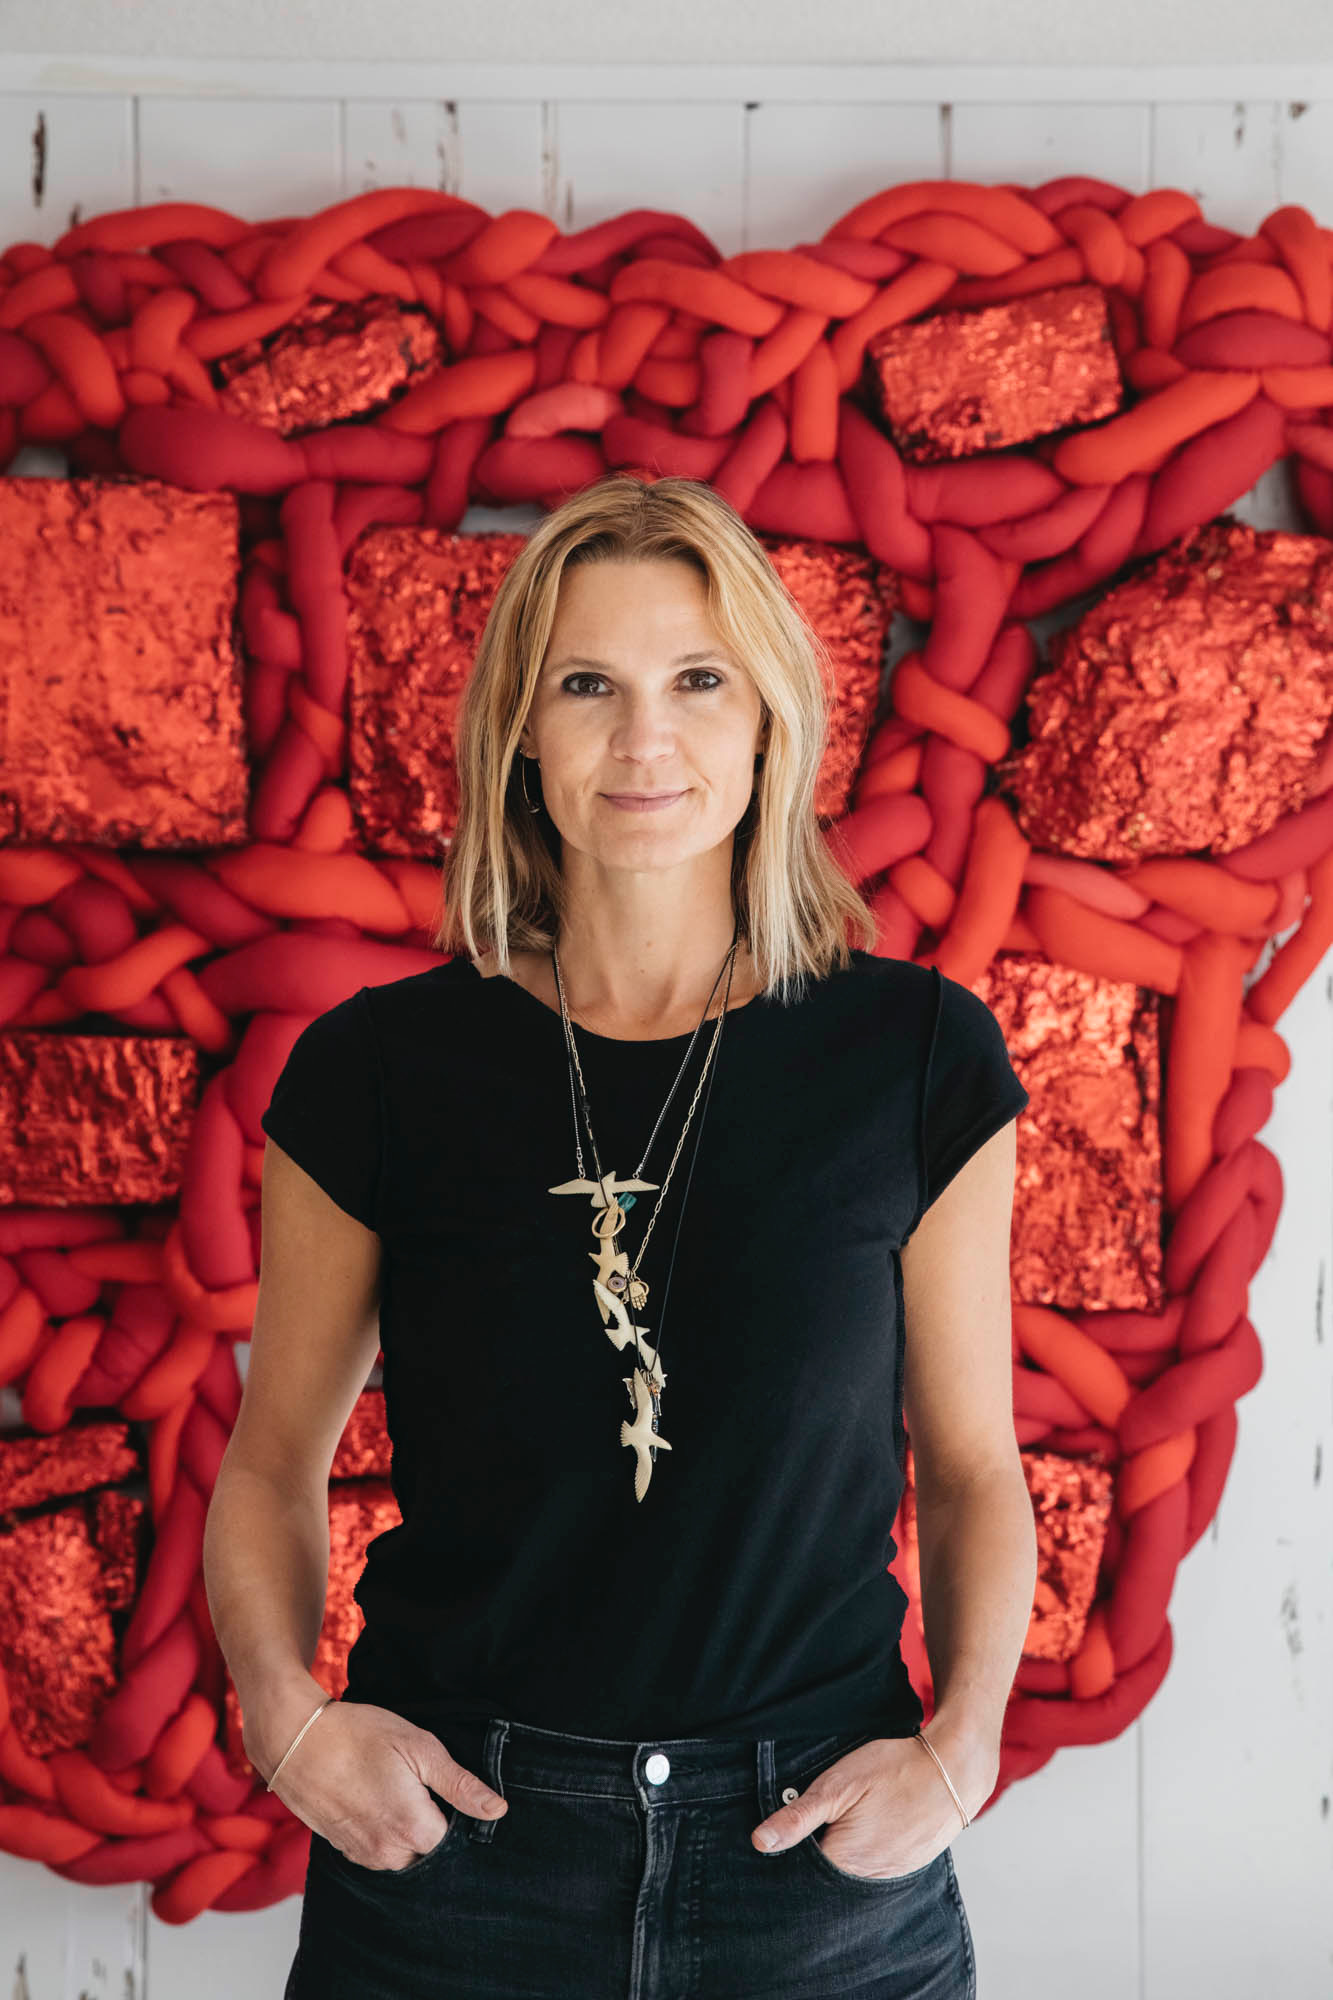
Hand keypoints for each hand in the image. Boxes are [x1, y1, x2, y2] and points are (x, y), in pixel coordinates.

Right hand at [262, 1699, 508, 1872]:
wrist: (296, 1739)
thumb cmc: (359, 1735)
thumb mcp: (419, 1747)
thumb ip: (459, 1784)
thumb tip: (497, 1811)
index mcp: (414, 1827)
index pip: (454, 1839)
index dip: (452, 1811)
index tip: (439, 1786)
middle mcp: (388, 1852)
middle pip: (428, 1850)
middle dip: (430, 1823)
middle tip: (414, 1783)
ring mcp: (362, 1854)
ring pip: (403, 1854)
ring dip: (406, 1829)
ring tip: (392, 1788)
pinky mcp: (343, 1850)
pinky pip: (377, 1852)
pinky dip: (382, 1832)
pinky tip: (373, 1799)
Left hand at [751, 1734, 964, 1880]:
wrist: (953, 1769)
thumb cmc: (894, 1769)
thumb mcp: (838, 1784)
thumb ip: (799, 1817)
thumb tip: (759, 1843)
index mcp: (844, 1862)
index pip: (801, 1874)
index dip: (790, 1852)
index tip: (787, 1831)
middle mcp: (867, 1879)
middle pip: (827, 1877)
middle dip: (816, 1855)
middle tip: (821, 1819)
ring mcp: (891, 1875)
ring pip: (852, 1875)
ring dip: (842, 1855)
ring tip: (845, 1822)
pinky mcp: (908, 1866)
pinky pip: (876, 1870)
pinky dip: (865, 1855)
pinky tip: (867, 1829)